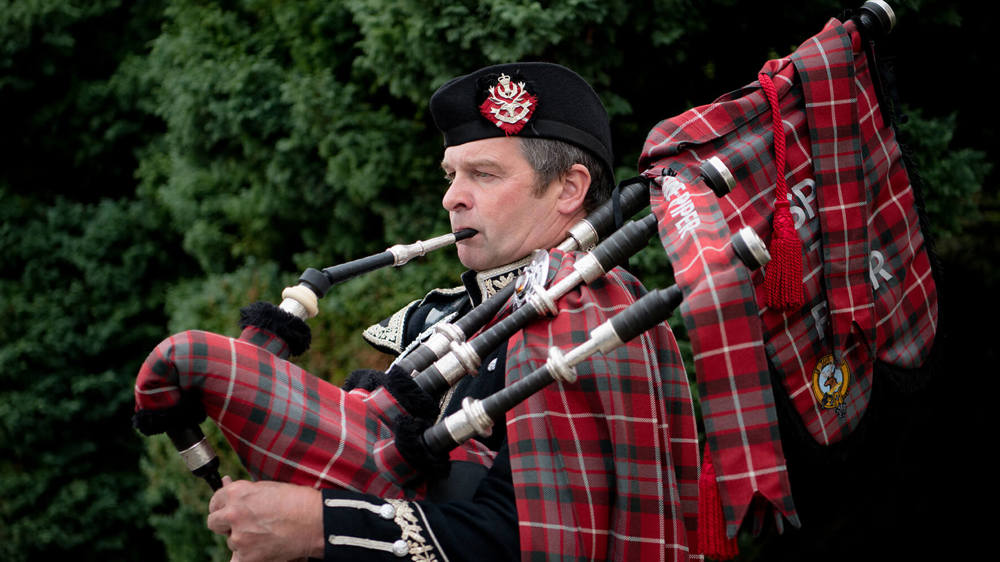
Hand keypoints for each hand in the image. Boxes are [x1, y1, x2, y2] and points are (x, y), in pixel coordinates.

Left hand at [207, 476, 324, 561]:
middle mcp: (233, 514)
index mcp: (237, 493)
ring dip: (242, 540)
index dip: (222, 506)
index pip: (215, 501)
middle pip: (214, 523)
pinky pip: (235, 560)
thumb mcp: (267, 488)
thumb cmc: (297, 501)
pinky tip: (254, 552)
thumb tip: (224, 482)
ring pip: (230, 542)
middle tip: (243, 524)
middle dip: (225, 524)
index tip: (228, 510)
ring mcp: (239, 537)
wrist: (316, 521)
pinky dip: (244, 557)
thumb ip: (243, 490)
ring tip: (265, 534)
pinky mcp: (247, 557)